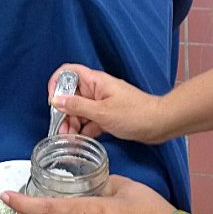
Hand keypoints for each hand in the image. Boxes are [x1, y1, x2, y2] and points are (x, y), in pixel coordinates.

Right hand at [47, 63, 166, 142]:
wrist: (160, 124)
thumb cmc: (135, 114)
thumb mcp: (101, 112)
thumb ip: (76, 106)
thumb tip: (55, 100)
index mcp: (94, 81)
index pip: (68, 72)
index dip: (56, 83)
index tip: (52, 101)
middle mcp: (96, 89)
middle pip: (71, 95)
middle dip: (63, 112)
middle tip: (61, 131)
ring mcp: (102, 102)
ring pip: (80, 110)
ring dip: (72, 124)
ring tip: (70, 140)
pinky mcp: (107, 115)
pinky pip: (90, 120)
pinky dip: (84, 130)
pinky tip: (81, 141)